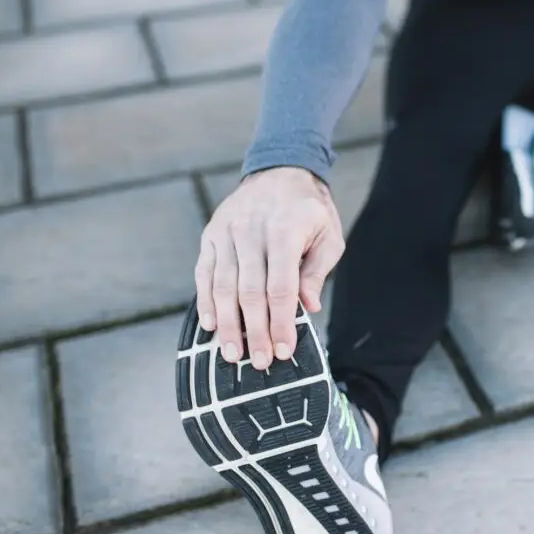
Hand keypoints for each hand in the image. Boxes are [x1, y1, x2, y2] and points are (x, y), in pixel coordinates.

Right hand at [194, 167, 343, 369]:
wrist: (280, 170)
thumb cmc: (309, 210)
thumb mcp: (328, 236)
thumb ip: (317, 271)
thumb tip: (308, 307)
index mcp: (286, 230)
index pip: (282, 286)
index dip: (282, 322)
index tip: (285, 350)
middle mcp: (252, 230)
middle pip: (250, 291)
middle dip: (255, 331)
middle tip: (260, 362)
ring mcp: (227, 232)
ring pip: (223, 286)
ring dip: (228, 324)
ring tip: (233, 354)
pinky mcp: (211, 235)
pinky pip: (205, 273)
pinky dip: (205, 301)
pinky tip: (211, 326)